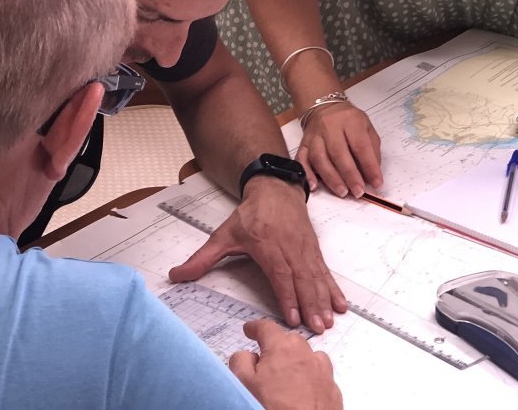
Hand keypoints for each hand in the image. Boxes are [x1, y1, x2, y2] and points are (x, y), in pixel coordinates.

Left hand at [168, 177, 346, 332]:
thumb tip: (176, 275)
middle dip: (310, 305)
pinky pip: (325, 272)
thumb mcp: (224, 235)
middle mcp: (289, 247)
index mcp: (267, 244)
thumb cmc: (251, 214)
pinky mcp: (314, 250)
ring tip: (328, 321)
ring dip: (323, 300)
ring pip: (316, 277)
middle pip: (302, 279)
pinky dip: (333, 289)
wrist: (275, 188)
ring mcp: (304, 249)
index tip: (292, 317)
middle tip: (316, 328)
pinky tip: (340, 304)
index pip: (280, 273)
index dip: (287, 295)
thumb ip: (202, 258)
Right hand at [229, 319, 340, 409]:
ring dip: (296, 361)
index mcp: (282, 348)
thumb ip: (241, 361)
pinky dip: (311, 378)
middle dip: (277, 347)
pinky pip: (320, 375)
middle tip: (265, 363)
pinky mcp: (333, 390)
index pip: (266, 327)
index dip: (255, 328)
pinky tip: (303, 391)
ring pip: (308, 356)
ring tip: (286, 379)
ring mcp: (322, 372)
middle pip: (289, 340)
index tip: (249, 331)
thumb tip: (248, 355)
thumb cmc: (272, 408)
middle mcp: (305, 354)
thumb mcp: (243, 383)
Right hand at [296, 102, 382, 197]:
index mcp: (350, 120)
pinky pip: (302, 159)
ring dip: (331, 178)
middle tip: (358, 191)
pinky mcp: (303, 143)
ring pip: (319, 158)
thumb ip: (372, 150)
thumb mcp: (366, 127)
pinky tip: (314, 186)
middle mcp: (329, 126)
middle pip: (338, 153)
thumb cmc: (348, 120)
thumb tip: (372, 175)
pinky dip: (307, 174)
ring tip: (342, 192)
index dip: (369, 166)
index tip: (376, 183)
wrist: (324, 107)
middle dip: (349, 175)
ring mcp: (314, 136)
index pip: (360, 145)